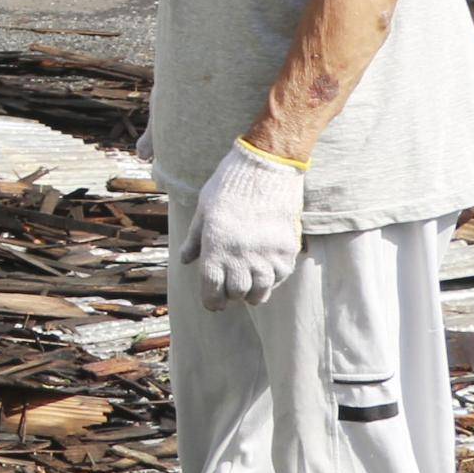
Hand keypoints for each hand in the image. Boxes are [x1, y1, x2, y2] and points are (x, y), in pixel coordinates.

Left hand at [188, 144, 305, 309]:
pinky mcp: (287, 249)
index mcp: (216, 247)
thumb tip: (186, 260)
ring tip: (249, 289)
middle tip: (230, 295)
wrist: (265, 168)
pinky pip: (281, 276)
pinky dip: (273, 280)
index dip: (211, 301)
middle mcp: (241, 256)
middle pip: (237, 293)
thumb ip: (195, 238)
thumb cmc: (228, 185)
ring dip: (253, 294)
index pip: (212, 288)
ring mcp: (267, 254)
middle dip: (231, 297)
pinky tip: (266, 274)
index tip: (213, 304)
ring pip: (261, 291)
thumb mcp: (204, 210)